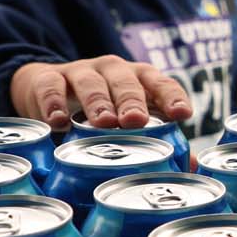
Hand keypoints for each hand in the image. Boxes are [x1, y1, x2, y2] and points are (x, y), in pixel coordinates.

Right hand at [10, 56, 191, 131]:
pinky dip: (54, 103)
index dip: (172, 96)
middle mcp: (112, 70)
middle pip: (126, 82)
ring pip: (91, 82)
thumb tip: (189, 166)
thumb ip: (157, 138)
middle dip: (132, 100)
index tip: (182, 114)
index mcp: (138, 78)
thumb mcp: (126, 119)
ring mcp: (80, 72)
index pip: (160, 83)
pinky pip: (50, 86)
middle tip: (136, 121)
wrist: (47, 86)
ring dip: (98, 102)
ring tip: (103, 123)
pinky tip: (57, 121)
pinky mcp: (47, 78)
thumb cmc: (102, 106)